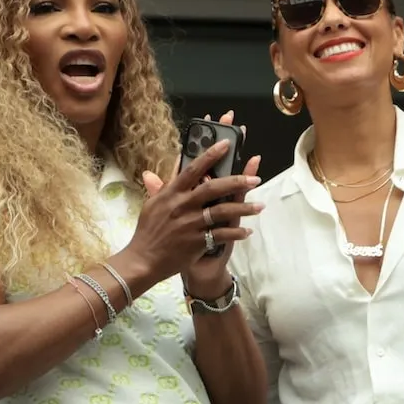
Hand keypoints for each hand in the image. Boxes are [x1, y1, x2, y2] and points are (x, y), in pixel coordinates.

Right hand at [123, 112, 262, 284]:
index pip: (193, 169)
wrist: (143, 260)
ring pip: (222, 211)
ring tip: (260, 206)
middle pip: (213, 188)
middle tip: (255, 179)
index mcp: (171, 194)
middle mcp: (182, 206)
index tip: (227, 143)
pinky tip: (247, 232)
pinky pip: (222, 235)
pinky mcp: (197, 241)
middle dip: (236, 182)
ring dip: (244, 208)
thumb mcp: (152, 205)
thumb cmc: (148, 231)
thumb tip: (156, 170)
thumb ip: (160, 186)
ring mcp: (191, 224)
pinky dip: (236, 233)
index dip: (210, 155)